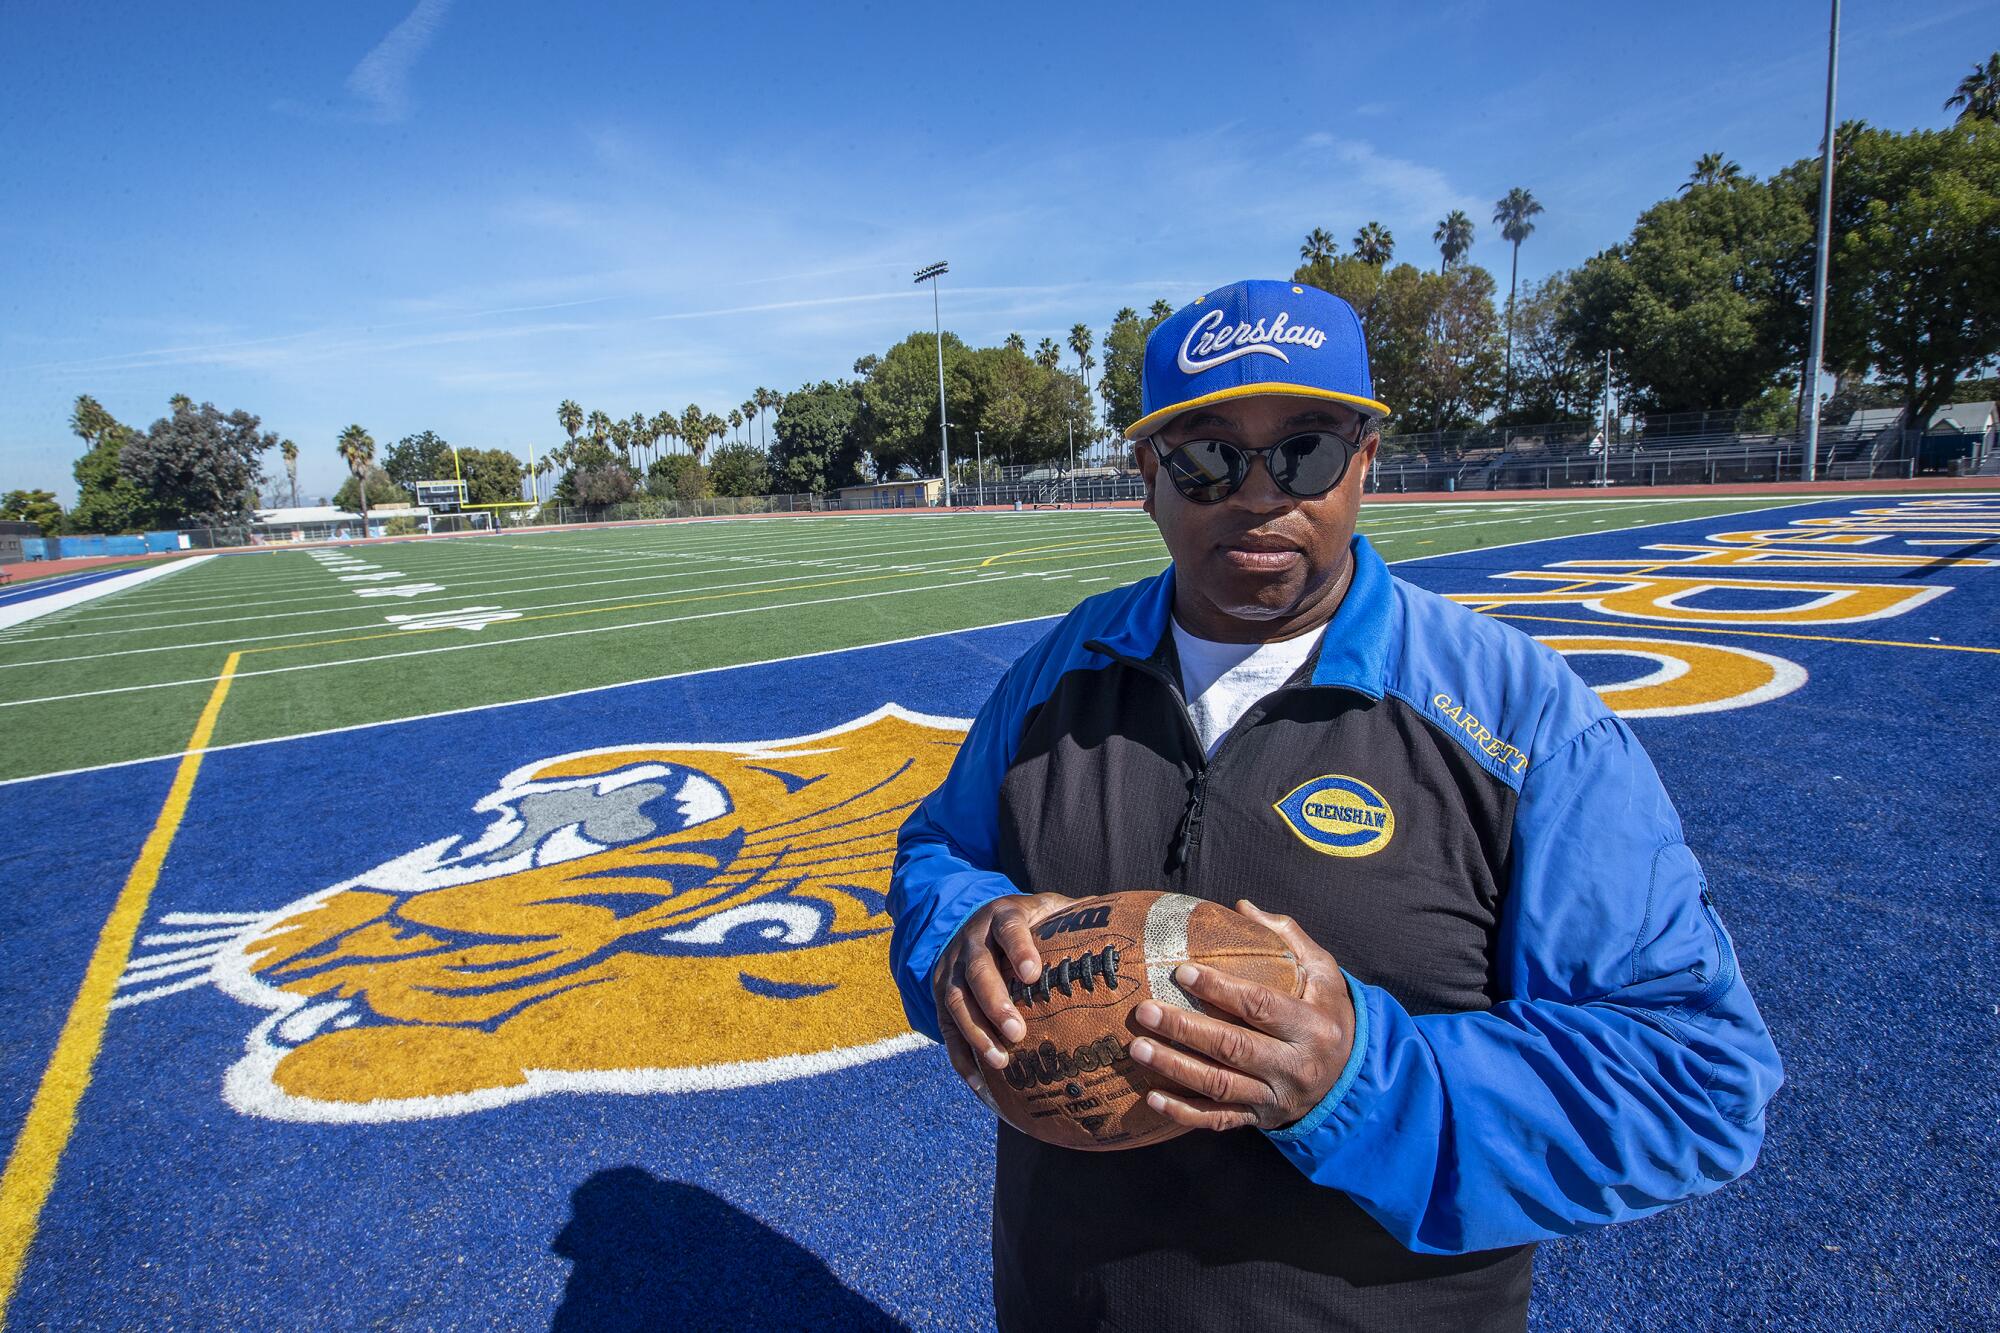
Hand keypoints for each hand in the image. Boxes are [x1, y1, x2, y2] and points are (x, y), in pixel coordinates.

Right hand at [931, 892, 1078, 1108]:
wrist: (973, 923)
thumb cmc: (1027, 923)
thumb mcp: (1049, 908)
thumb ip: (1079, 915)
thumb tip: (1127, 917)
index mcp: (1002, 916)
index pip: (1008, 929)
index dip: (1018, 949)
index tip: (1032, 974)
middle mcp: (972, 941)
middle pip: (978, 970)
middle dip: (996, 1002)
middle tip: (1019, 1032)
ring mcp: (952, 969)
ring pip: (957, 1001)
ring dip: (977, 1033)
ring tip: (1001, 1061)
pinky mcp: (941, 996)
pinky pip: (947, 1029)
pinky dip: (962, 1058)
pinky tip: (982, 1084)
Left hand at [1127, 900, 1354, 1132]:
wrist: (1353, 1078)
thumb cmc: (1329, 1014)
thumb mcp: (1323, 973)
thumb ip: (1287, 937)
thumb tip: (1242, 906)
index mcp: (1311, 1026)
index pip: (1261, 1005)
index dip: (1221, 989)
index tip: (1182, 972)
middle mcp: (1294, 1065)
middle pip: (1233, 1048)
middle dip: (1185, 1029)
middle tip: (1146, 1010)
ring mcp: (1276, 1097)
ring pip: (1220, 1085)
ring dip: (1175, 1068)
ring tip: (1138, 1048)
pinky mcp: (1261, 1119)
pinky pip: (1218, 1120)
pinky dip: (1183, 1112)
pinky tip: (1151, 1098)